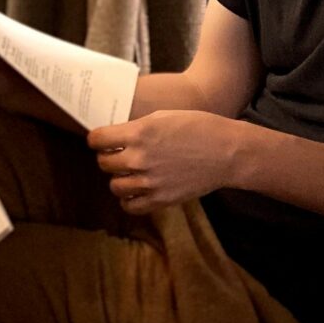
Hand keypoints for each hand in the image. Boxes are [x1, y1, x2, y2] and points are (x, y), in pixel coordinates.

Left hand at [86, 109, 242, 212]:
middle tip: (118, 155)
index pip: (97, 139)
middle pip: (103, 163)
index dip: (97, 139)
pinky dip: (129, 200)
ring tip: (129, 173)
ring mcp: (150, 182)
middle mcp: (140, 158)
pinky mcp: (161, 199)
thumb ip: (136, 128)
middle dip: (108, 157)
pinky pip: (130, 206)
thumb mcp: (163, 116)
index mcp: (139, 133)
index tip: (101, 140)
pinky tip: (136, 190)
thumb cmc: (198, 128)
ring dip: (119, 178)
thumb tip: (115, 137)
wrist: (227, 152)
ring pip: (114, 186)